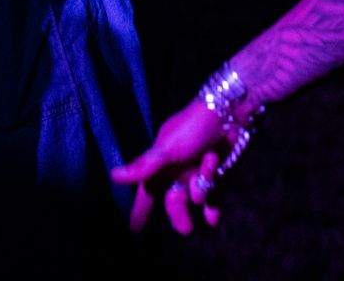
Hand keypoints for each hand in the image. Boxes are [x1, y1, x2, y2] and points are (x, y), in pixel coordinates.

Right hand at [111, 99, 230, 235]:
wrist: (229, 112)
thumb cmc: (193, 127)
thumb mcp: (166, 148)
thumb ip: (144, 166)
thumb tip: (113, 176)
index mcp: (162, 164)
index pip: (148, 191)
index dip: (140, 209)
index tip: (134, 229)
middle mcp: (178, 170)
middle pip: (174, 201)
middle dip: (179, 216)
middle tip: (185, 230)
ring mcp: (198, 172)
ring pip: (195, 199)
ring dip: (202, 200)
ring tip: (209, 199)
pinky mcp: (217, 173)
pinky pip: (213, 196)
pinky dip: (213, 208)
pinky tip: (212, 220)